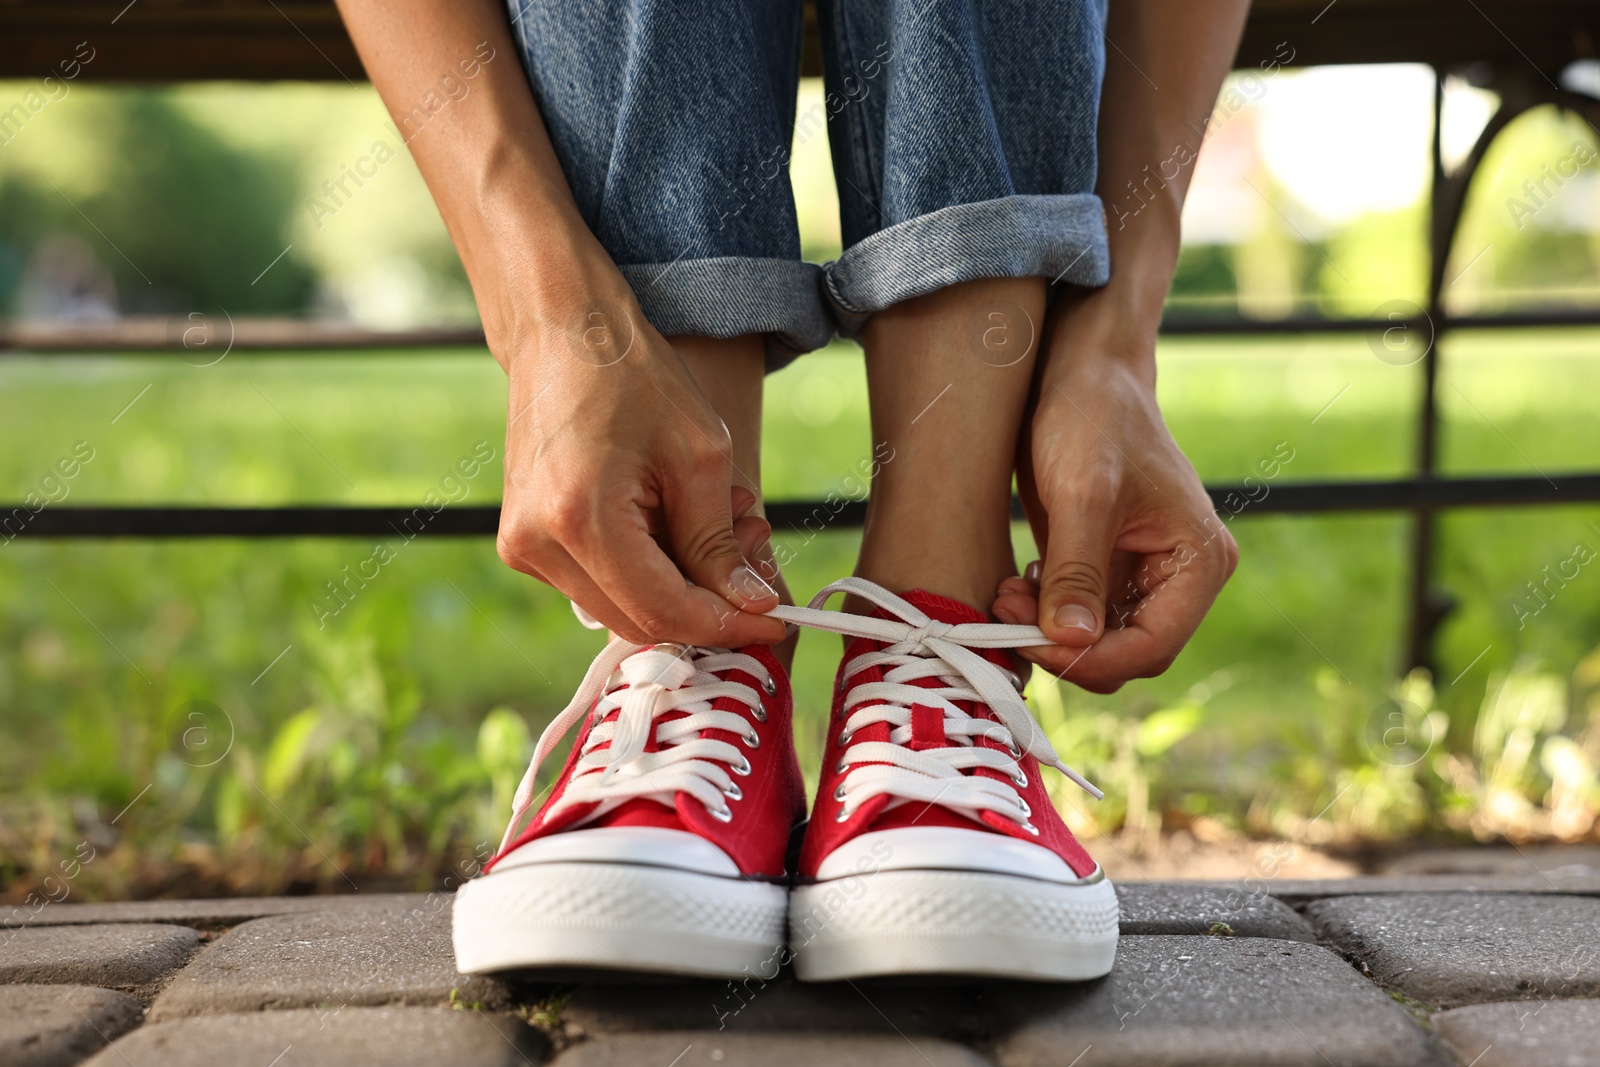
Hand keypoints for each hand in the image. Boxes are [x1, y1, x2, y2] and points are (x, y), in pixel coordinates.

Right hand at [494, 294, 785, 646]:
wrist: (562, 333)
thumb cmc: (633, 377)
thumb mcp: (699, 456)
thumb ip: (720, 543)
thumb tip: (752, 606)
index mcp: (578, 520)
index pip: (663, 610)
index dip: (727, 624)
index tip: (776, 620)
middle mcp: (536, 546)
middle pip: (641, 620)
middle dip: (708, 601)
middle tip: (753, 547)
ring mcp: (523, 548)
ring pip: (622, 609)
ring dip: (683, 584)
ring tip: (724, 522)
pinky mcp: (525, 543)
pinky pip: (600, 584)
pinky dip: (650, 568)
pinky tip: (680, 519)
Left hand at [993, 298, 1235, 691]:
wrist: (1080, 373)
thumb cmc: (1094, 417)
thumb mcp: (1083, 493)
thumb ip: (1077, 571)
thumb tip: (1070, 642)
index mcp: (1200, 562)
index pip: (1153, 646)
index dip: (1092, 659)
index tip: (1034, 642)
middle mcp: (1181, 578)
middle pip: (1127, 654)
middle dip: (1066, 647)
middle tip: (1010, 614)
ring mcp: (1144, 576)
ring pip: (1098, 643)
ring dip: (1049, 633)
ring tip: (1009, 595)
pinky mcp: (1108, 569)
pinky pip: (1080, 619)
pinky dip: (1045, 615)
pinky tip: (1018, 585)